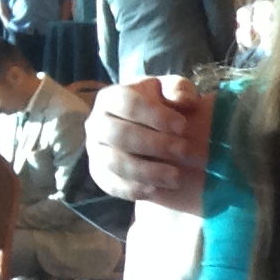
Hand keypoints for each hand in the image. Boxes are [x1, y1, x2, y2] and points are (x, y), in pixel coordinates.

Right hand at [88, 74, 212, 213]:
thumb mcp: (172, 91)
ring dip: (147, 171)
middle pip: (119, 134)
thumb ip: (179, 89)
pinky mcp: (99, 173)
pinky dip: (133, 189)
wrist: (149, 131)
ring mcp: (95, 150)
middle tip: (184, 151)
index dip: (155, 115)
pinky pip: (111, 184)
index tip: (183, 125)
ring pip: (115, 162)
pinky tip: (156, 190)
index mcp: (111, 98)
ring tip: (176, 177)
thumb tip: (182, 100)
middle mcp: (96, 123)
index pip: (127, 103)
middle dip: (154, 144)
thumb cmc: (161, 106)